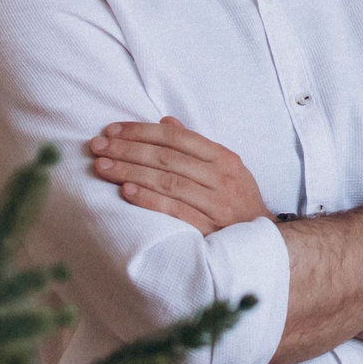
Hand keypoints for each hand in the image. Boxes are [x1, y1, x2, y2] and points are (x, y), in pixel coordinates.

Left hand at [88, 118, 267, 235]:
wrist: (265, 242)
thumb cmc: (238, 200)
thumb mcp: (225, 168)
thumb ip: (195, 145)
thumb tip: (166, 121)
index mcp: (223, 158)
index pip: (177, 138)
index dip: (142, 131)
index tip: (112, 130)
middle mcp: (220, 178)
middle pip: (167, 159)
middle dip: (128, 150)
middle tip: (98, 146)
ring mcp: (215, 204)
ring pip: (168, 182)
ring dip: (131, 172)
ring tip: (103, 166)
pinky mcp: (208, 229)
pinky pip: (174, 211)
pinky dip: (149, 200)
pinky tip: (126, 192)